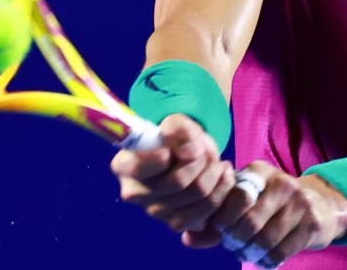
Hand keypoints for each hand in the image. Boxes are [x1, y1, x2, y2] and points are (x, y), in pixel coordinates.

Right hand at [111, 114, 235, 235]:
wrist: (184, 157)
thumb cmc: (173, 139)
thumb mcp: (175, 124)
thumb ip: (177, 128)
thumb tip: (182, 144)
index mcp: (124, 165)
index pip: (137, 167)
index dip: (159, 158)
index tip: (172, 149)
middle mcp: (134, 193)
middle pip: (178, 180)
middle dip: (199, 159)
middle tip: (203, 148)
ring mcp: (155, 211)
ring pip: (198, 192)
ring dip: (213, 171)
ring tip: (215, 159)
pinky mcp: (176, 222)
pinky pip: (208, 207)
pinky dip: (221, 187)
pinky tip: (222, 173)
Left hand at [206, 161, 346, 267]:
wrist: (321, 205)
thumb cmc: (273, 205)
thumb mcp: (248, 201)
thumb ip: (217, 219)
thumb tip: (187, 238)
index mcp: (259, 172)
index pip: (235, 196)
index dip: (224, 219)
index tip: (222, 230)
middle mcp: (281, 183)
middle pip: (249, 221)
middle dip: (236, 240)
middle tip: (233, 247)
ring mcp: (299, 203)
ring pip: (265, 238)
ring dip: (251, 252)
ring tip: (247, 253)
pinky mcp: (311, 224)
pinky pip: (281, 250)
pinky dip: (267, 260)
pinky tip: (264, 259)